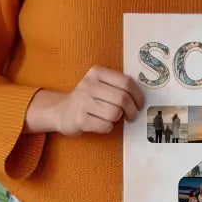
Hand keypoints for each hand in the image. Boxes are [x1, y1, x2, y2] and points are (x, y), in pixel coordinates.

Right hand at [26, 66, 144, 135]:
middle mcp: (88, 84)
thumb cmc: (89, 99)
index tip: (140, 104)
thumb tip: (141, 99)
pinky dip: (108, 127)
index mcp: (97, 73)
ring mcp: (82, 101)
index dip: (138, 95)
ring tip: (111, 118)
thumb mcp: (101, 85)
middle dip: (132, 110)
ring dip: (117, 119)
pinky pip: (105, 125)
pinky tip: (101, 124)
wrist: (60, 111)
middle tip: (131, 116)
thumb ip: (118, 86)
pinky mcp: (78, 118)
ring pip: (115, 113)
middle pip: (122, 98)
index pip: (126, 82)